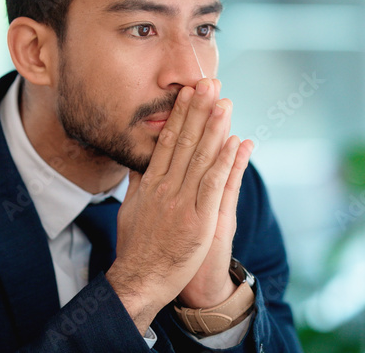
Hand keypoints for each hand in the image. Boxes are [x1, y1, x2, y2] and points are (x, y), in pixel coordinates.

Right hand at [106, 78, 250, 333]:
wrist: (140, 279)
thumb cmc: (136, 247)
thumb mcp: (130, 208)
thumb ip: (137, 182)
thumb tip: (138, 160)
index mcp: (151, 183)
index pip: (168, 141)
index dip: (180, 114)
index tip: (188, 92)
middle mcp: (166, 187)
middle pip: (185, 142)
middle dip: (198, 110)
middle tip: (209, 84)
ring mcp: (182, 203)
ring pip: (201, 158)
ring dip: (214, 128)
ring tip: (224, 102)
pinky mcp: (198, 220)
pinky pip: (213, 185)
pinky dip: (224, 162)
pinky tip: (234, 142)